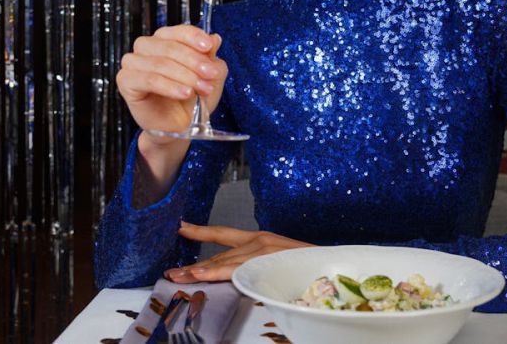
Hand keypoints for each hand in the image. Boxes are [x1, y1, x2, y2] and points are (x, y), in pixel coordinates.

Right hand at [116, 25, 227, 140]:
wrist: (180, 126)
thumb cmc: (192, 99)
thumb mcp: (209, 76)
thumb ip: (211, 57)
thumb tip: (215, 38)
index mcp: (165, 40)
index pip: (177, 31)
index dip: (193, 37)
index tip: (209, 47)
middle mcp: (146, 47)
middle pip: (169, 46)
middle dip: (194, 61)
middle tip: (210, 75)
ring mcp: (133, 63)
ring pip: (160, 63)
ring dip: (185, 76)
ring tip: (202, 88)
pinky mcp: (126, 81)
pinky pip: (149, 79)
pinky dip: (170, 86)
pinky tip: (185, 93)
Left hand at [164, 222, 313, 281]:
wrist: (335, 264)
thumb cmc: (310, 267)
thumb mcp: (281, 264)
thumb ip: (260, 267)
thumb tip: (242, 279)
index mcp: (263, 240)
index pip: (226, 234)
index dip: (202, 231)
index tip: (182, 227)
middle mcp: (260, 240)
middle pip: (219, 254)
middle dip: (194, 265)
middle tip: (171, 272)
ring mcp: (263, 248)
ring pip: (224, 262)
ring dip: (198, 272)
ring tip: (177, 277)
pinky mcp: (267, 259)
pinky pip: (235, 269)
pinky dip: (215, 273)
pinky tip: (199, 276)